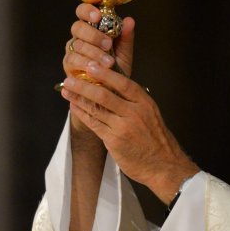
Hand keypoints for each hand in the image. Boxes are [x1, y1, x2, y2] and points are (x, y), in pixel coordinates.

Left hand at [60, 42, 197, 204]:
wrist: (163, 165)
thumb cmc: (155, 139)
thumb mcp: (150, 114)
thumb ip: (133, 101)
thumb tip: (112, 86)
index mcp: (144, 102)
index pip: (123, 82)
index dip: (105, 73)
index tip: (91, 65)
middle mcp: (134, 112)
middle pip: (104, 95)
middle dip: (84, 85)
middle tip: (70, 78)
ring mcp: (123, 127)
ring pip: (96, 108)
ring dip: (78, 98)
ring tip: (66, 90)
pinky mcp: (114, 140)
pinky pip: (94, 123)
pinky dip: (82, 113)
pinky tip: (74, 106)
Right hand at [63, 4, 135, 139]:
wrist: (109, 95)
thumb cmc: (116, 71)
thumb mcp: (124, 53)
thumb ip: (126, 37)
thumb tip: (129, 20)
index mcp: (92, 29)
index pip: (83, 12)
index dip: (87, 11)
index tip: (98, 16)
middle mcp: (79, 38)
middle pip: (77, 27)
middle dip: (93, 34)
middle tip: (107, 44)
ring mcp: (72, 51)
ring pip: (76, 45)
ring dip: (92, 52)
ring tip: (107, 62)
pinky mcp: (68, 66)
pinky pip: (72, 61)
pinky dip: (84, 64)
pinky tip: (95, 69)